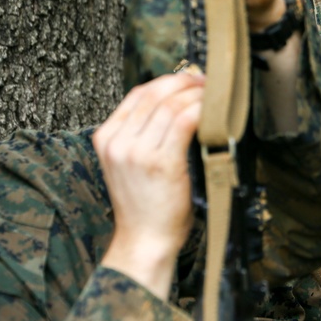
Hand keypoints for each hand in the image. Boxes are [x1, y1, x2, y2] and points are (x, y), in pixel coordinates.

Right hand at [94, 73, 203, 298]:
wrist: (144, 241)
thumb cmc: (145, 206)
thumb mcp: (130, 165)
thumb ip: (142, 136)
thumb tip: (176, 103)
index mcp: (106, 138)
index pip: (137, 94)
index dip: (167, 81)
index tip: (189, 79)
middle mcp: (117, 142)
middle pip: (154, 95)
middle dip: (184, 82)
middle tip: (208, 82)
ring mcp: (136, 152)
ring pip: (170, 105)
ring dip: (196, 95)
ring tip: (215, 95)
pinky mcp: (159, 162)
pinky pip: (183, 122)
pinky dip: (201, 111)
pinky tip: (213, 112)